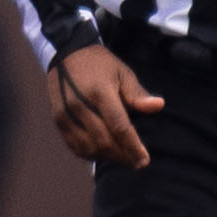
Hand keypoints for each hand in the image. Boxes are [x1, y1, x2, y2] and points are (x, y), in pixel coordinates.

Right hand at [47, 44, 161, 167]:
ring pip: (88, 147)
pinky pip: (74, 145)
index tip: (144, 161)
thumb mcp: (123, 73)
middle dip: (122, 156)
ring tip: (123, 157)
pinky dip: (90, 154)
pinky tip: (103, 153)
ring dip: (107, 157)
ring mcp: (66, 114)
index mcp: (100, 93)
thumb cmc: (101, 65)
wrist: (66, 53)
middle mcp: (80, 106)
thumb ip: (138, 94)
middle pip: (103, 141)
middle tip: (137, 162)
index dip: (133, 147)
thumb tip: (158, 106)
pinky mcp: (58, 120)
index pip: (119, 127)